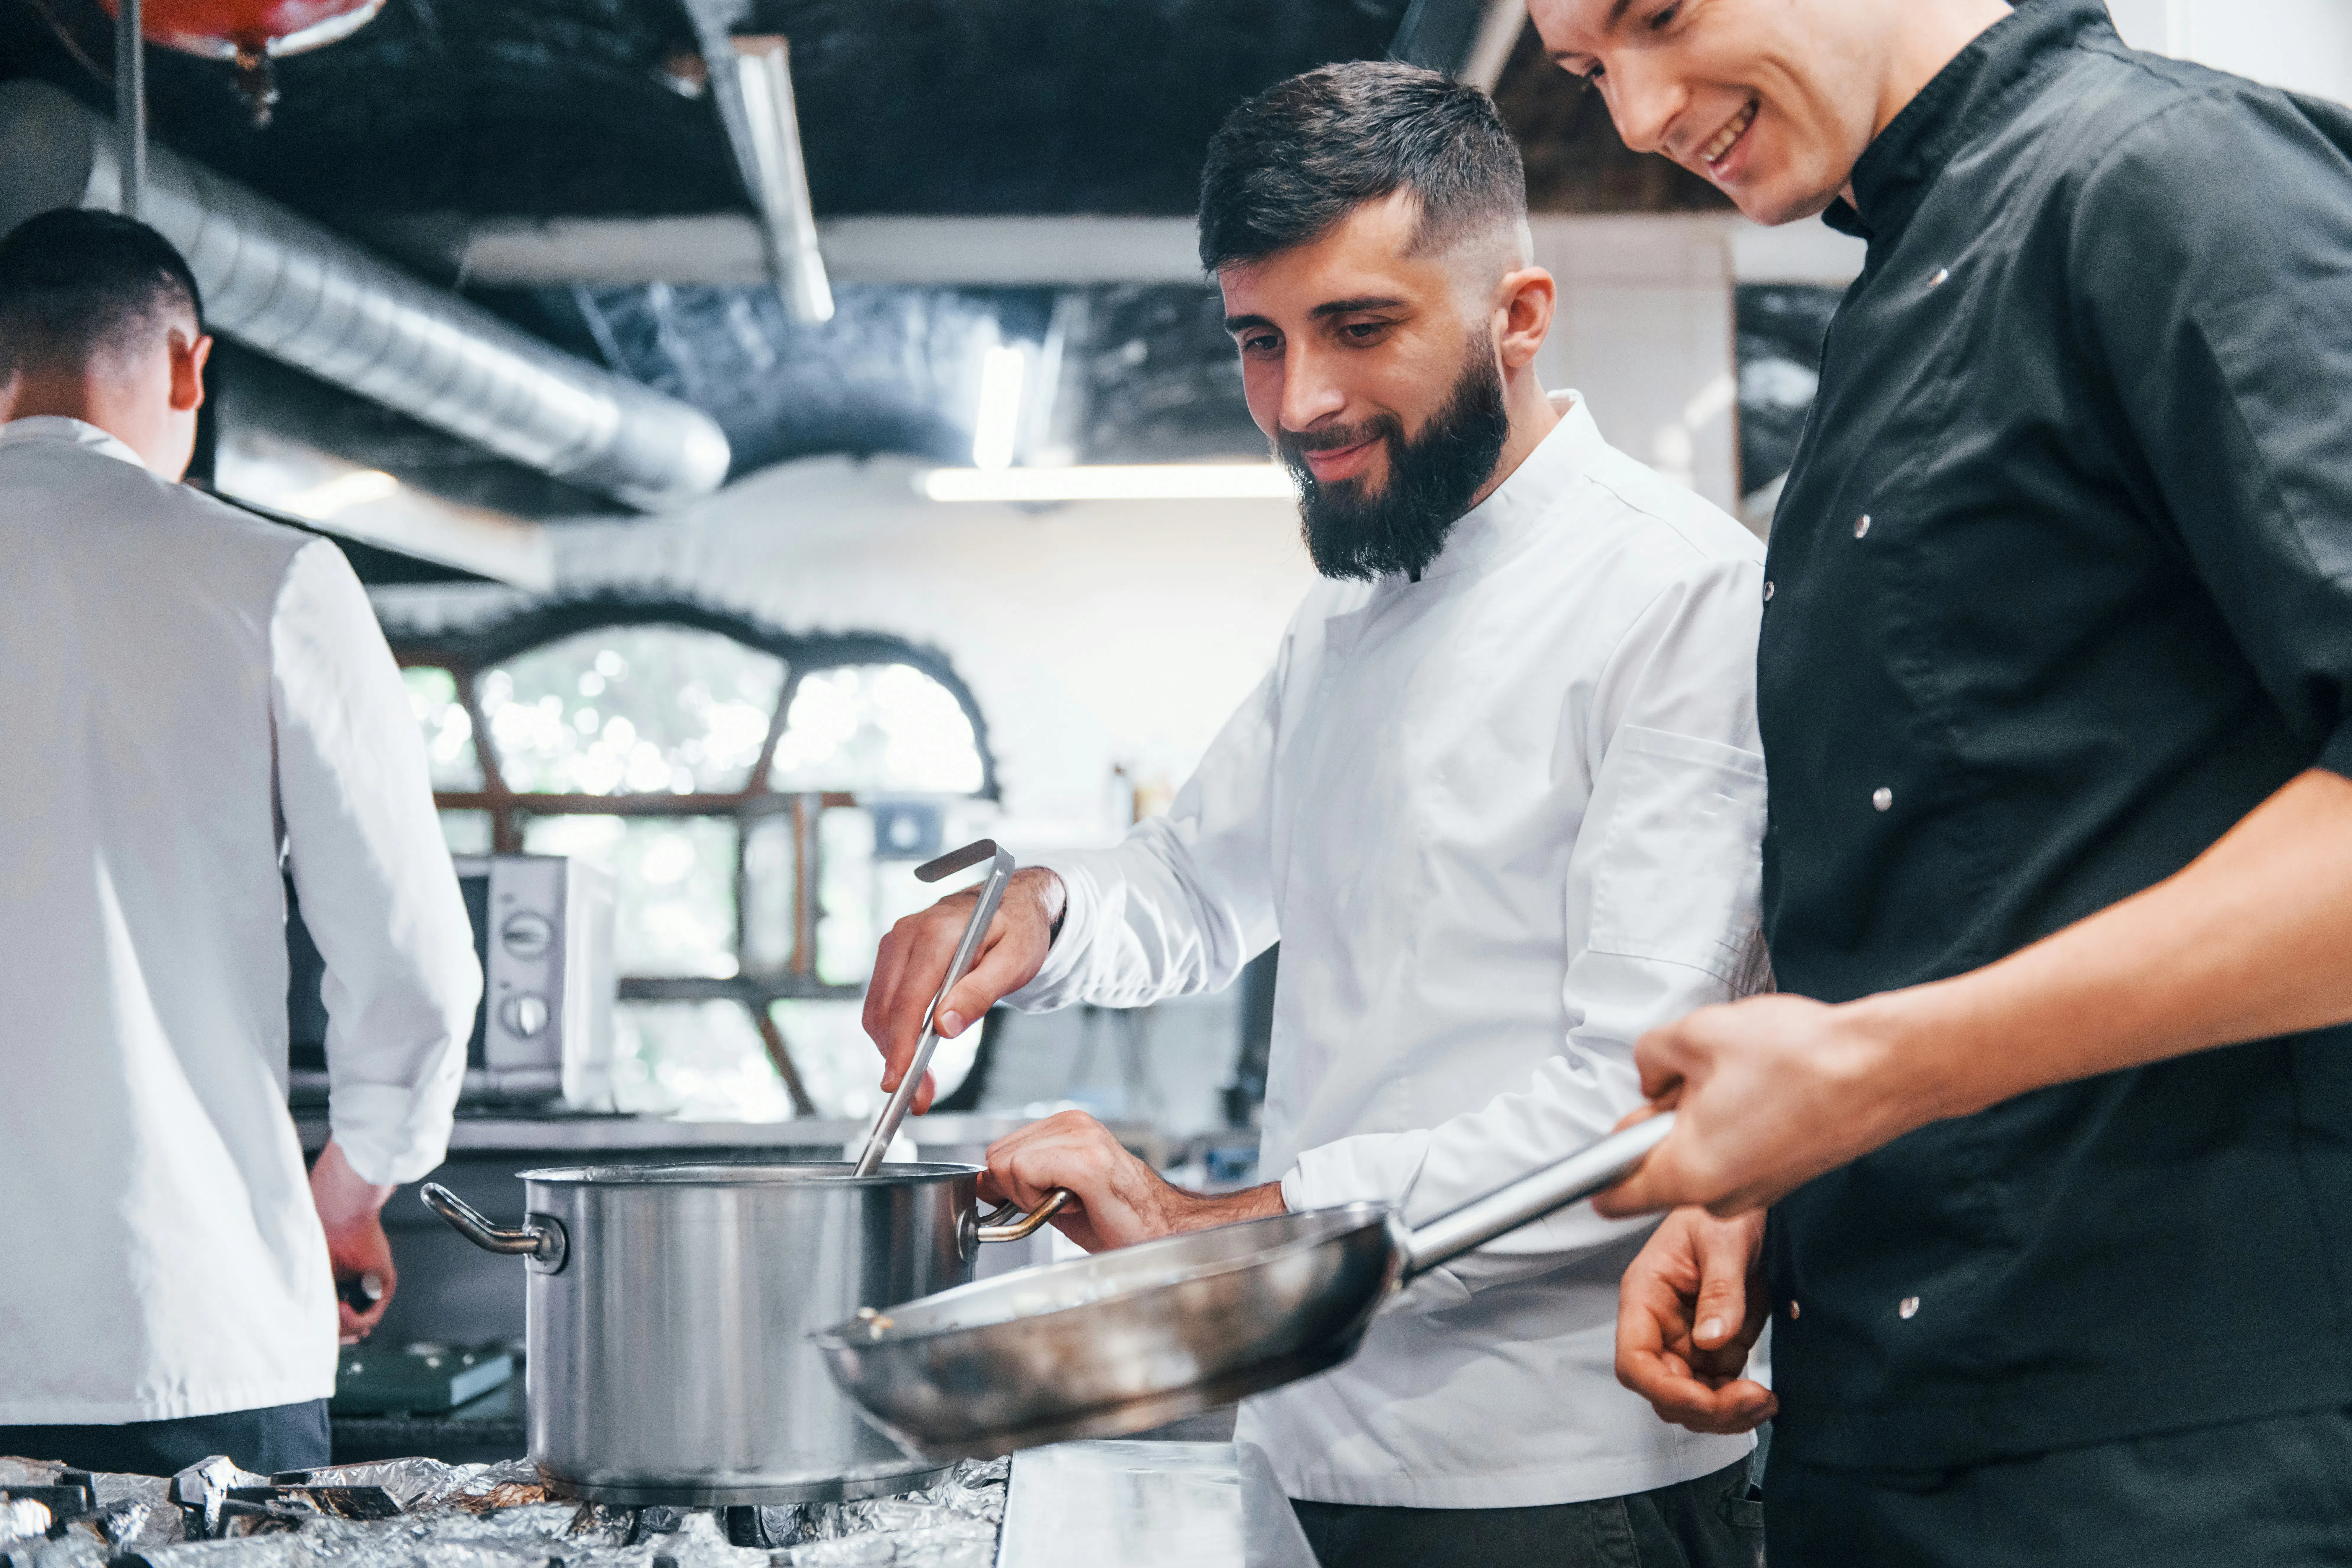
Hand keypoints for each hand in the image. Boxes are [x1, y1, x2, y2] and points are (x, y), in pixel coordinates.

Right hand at [310, 1139, 397, 1343]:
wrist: (341, 1218)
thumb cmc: (320, 1236)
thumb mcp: (310, 1275)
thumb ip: (312, 1303)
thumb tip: (308, 1328)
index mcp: (336, 1281)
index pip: (335, 1316)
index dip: (328, 1331)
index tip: (320, 1342)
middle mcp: (354, 1284)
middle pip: (348, 1324)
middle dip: (338, 1335)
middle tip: (329, 1340)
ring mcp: (370, 1285)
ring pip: (359, 1321)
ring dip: (343, 1325)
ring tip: (333, 1311)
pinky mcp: (384, 1282)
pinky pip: (373, 1312)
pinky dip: (358, 1318)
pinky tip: (344, 1309)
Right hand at [863, 867, 1065, 1113]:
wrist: (1009, 903)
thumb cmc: (1017, 931)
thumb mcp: (1015, 961)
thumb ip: (980, 992)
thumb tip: (945, 1027)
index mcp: (938, 932)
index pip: (909, 999)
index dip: (902, 1045)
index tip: (901, 1082)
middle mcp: (907, 932)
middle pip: (887, 1009)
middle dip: (897, 1058)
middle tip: (919, 1098)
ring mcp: (895, 942)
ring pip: (878, 1010)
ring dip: (892, 1050)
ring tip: (920, 1085)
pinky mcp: (892, 955)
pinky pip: (882, 1002)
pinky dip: (893, 1033)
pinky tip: (913, 1054)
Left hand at [983, 1109, 1285, 1251]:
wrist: (1162, 1233)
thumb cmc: (1119, 1218)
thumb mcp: (1057, 1194)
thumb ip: (1020, 1182)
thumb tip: (982, 1183)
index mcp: (1067, 1125)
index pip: (1000, 1149)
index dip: (1008, 1186)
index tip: (1042, 1202)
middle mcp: (1074, 1124)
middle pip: (997, 1156)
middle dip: (1018, 1191)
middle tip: (1059, 1204)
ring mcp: (1082, 1138)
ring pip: (1007, 1165)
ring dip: (1031, 1197)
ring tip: (1071, 1203)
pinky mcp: (1087, 1161)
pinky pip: (1025, 1173)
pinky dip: (1040, 1201)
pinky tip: (1074, 1205)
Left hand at [1593, 992, 1924, 1217]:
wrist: (1885, 1067)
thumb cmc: (1798, 1057)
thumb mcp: (1692, 1034)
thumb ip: (1650, 1058)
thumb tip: (1653, 1075)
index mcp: (1687, 1173)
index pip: (1612, 1197)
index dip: (1600, 1163)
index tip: (1608, 1135)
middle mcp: (1721, 1197)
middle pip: (1660, 1165)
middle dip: (1664, 1118)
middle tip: (1692, 1073)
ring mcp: (1758, 1190)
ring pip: (1703, 1152)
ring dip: (1706, 1112)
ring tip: (1742, 1073)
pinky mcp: (1786, 1174)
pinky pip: (1738, 1150)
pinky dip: (1739, 1118)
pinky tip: (1767, 1084)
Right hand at [1615, 1206, 1776, 1435]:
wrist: (1745, 1206)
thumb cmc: (1718, 1210)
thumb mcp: (1723, 1239)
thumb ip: (1719, 1290)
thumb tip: (1712, 1338)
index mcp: (1646, 1296)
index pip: (1635, 1360)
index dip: (1664, 1389)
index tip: (1704, 1400)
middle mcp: (1660, 1324)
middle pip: (1665, 1389)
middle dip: (1706, 1407)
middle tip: (1752, 1402)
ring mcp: (1686, 1338)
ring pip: (1692, 1397)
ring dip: (1725, 1412)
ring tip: (1763, 1403)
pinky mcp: (1714, 1346)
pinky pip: (1718, 1388)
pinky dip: (1738, 1400)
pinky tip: (1763, 1396)